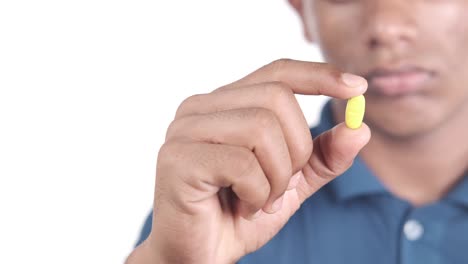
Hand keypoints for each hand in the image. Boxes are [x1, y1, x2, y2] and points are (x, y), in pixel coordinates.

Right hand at [132, 59, 369, 263]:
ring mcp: (185, 129)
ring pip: (261, 128)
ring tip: (261, 201)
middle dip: (297, 149)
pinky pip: (242, 163)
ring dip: (277, 177)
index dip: (319, 76)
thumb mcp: (292, 183)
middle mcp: (200, 107)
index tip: (357, 88)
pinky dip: (257, 193)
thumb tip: (361, 128)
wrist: (199, 255)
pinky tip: (244, 209)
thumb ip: (322, 157)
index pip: (276, 72)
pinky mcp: (178, 157)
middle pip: (276, 98)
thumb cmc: (238, 214)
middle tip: (283, 186)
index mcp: (225, 105)